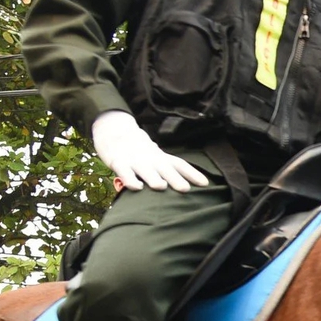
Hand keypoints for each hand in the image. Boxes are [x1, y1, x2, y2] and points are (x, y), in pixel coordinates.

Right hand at [90, 111, 208, 191]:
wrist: (115, 131)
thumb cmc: (141, 151)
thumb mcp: (158, 158)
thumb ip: (172, 170)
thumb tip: (195, 184)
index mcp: (162, 158)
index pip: (179, 164)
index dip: (192, 174)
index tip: (205, 184)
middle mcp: (151, 159)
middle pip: (165, 168)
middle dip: (175, 179)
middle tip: (185, 189)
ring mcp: (135, 161)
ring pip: (146, 170)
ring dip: (153, 178)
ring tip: (161, 187)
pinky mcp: (119, 163)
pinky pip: (125, 172)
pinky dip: (130, 180)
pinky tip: (136, 187)